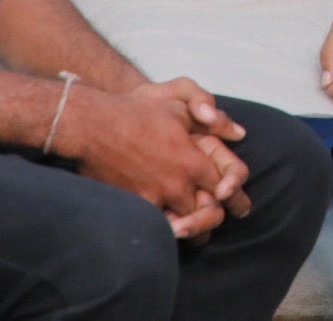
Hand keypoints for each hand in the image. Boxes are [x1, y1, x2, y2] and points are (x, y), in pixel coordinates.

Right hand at [56, 83, 233, 237]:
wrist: (93, 123)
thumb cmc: (137, 110)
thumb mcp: (180, 104)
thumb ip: (214, 118)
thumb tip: (239, 133)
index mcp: (193, 161)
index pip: (225, 187)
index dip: (232, 196)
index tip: (236, 205)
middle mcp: (177, 184)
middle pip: (207, 214)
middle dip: (211, 217)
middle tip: (212, 221)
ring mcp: (154, 197)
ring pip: (183, 226)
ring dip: (189, 228)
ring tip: (190, 229)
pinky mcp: (132, 206)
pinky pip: (156, 227)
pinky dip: (163, 229)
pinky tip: (164, 226)